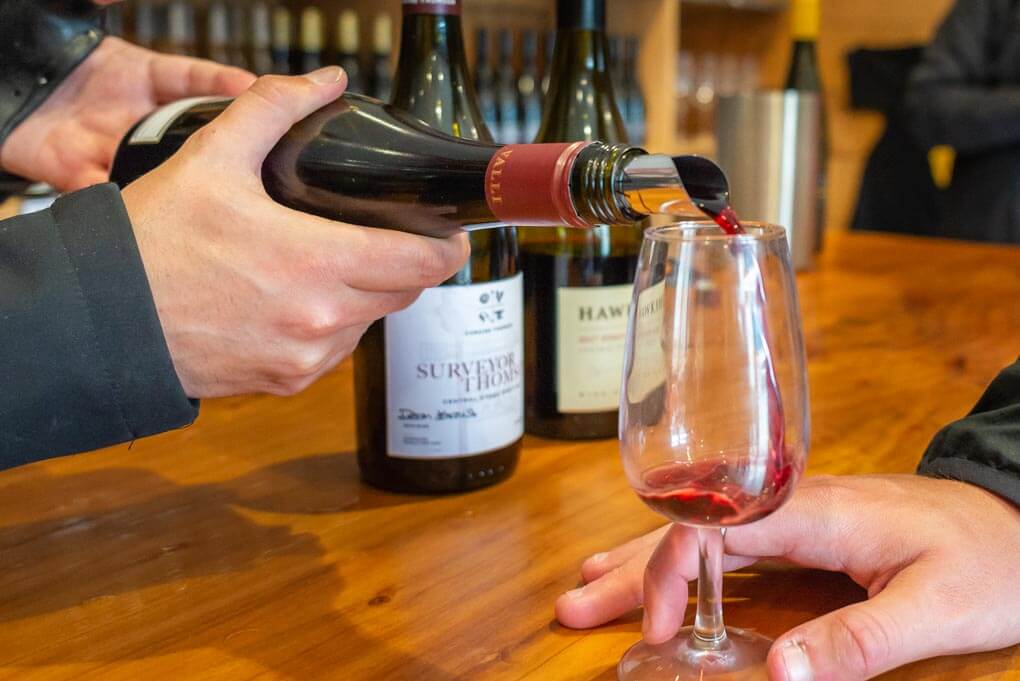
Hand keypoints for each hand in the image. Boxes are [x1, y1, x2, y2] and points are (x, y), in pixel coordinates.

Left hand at [0, 37, 253, 190]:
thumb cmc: (24, 41)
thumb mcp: (71, 12)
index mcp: (135, 72)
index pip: (194, 78)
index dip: (225, 84)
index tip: (255, 90)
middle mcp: (129, 112)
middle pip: (187, 132)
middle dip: (216, 144)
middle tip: (246, 149)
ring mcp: (106, 144)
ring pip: (156, 169)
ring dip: (177, 179)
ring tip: (206, 186)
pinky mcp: (78, 173)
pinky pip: (111, 193)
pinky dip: (128, 204)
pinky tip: (151, 209)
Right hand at [121, 68, 470, 397]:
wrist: (106, 322)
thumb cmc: (154, 244)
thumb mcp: (212, 159)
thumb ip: (272, 109)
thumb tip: (323, 81)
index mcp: (316, 263)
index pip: (423, 263)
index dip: (448, 246)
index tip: (450, 231)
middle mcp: (323, 319)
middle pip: (406, 292)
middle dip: (408, 263)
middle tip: (391, 236)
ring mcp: (306, 356)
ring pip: (371, 321)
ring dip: (369, 293)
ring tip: (335, 263)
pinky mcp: (288, 381)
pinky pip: (336, 351)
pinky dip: (334, 324)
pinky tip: (302, 299)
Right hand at [555, 475, 1019, 680]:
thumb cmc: (991, 558)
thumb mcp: (937, 609)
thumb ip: (858, 640)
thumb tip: (777, 677)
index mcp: (817, 511)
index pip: (716, 525)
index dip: (670, 570)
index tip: (653, 629)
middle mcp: (795, 504)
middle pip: (691, 524)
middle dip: (631, 566)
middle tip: (575, 606)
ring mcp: (798, 514)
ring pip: (701, 529)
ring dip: (642, 560)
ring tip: (587, 585)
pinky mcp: (806, 530)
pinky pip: (726, 541)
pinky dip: (679, 560)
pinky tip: (654, 573)